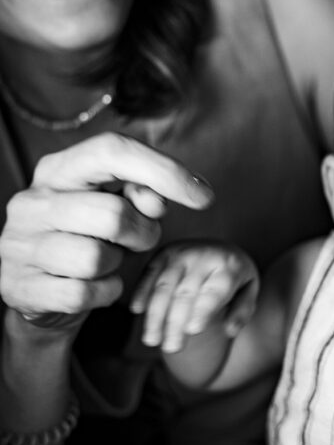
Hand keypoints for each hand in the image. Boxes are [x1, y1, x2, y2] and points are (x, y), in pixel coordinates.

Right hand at [0, 132, 212, 322]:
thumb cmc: (90, 237)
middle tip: (138, 240)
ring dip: (117, 264)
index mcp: (57, 169)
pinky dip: (104, 293)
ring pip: (96, 258)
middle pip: (114, 213)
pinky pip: (84, 293)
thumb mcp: (117, 207)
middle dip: (142, 233)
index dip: (164, 170)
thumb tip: (159, 200)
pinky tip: (96, 286)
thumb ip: (142, 193)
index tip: (204, 197)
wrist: (42, 291)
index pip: (112, 150)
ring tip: (108, 260)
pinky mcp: (20, 287)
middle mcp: (32, 201)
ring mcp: (19, 245)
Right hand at [131, 241, 257, 352]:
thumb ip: (242, 312)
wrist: (223, 249)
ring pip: (164, 286)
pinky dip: (142, 290)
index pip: (214, 292)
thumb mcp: (248, 293)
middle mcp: (204, 255)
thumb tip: (230, 331)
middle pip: (186, 294)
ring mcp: (182, 252)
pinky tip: (137, 310)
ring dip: (155, 314)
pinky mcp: (164, 253)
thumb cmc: (235, 280)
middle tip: (171, 348)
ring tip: (151, 340)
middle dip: (175, 322)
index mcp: (229, 266)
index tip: (192, 330)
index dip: (203, 310)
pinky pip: (150, 273)